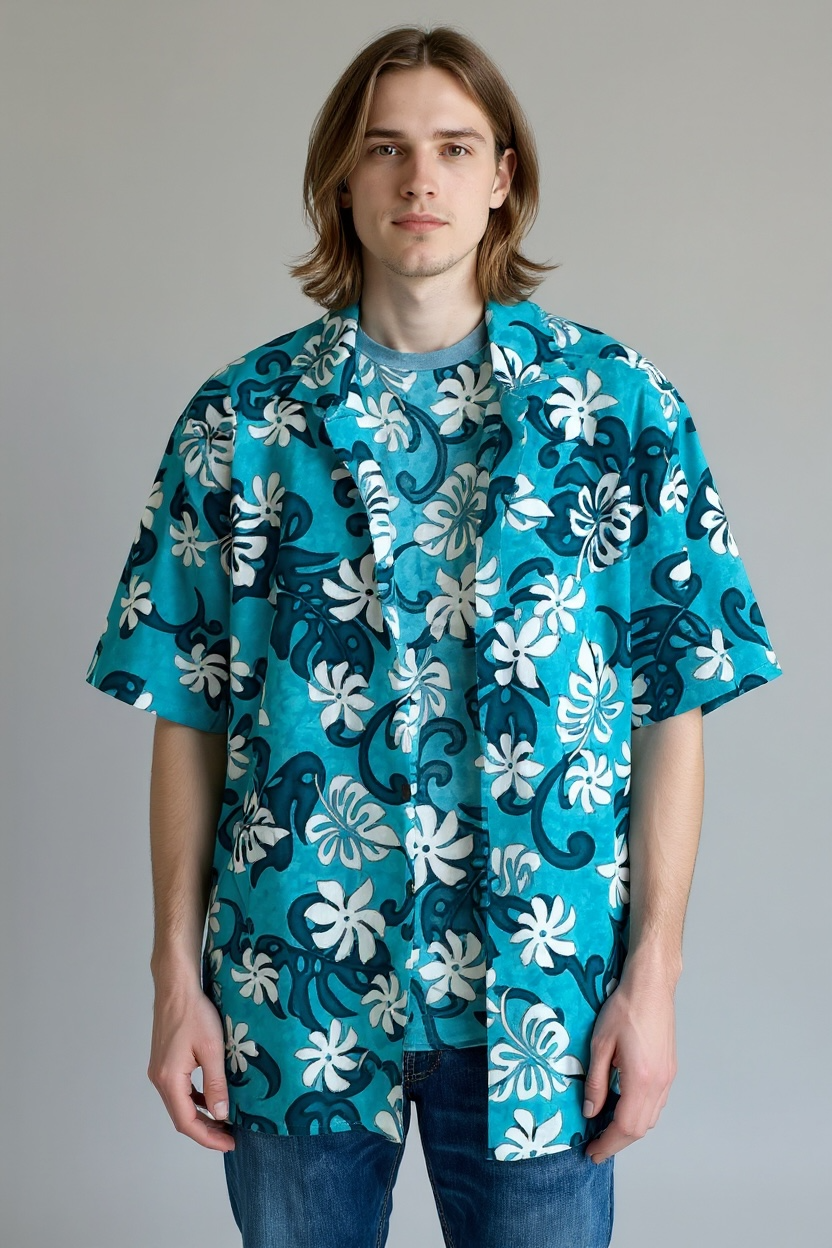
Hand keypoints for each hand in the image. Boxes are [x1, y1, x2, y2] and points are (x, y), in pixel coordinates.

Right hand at [147, 979, 234, 1151]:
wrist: (176, 987)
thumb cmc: (194, 1013)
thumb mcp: (212, 1049)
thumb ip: (216, 1084)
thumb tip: (221, 1115)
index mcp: (168, 1079)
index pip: (186, 1122)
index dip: (208, 1137)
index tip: (229, 1144)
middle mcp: (159, 1079)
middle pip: (181, 1117)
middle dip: (206, 1130)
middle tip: (231, 1137)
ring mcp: (159, 1071)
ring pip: (180, 1104)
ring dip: (201, 1116)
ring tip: (225, 1122)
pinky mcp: (164, 1062)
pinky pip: (180, 1089)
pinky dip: (196, 1099)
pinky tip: (213, 1098)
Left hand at [583, 966, 677, 1163]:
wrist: (651, 986)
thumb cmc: (624, 1008)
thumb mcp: (599, 1044)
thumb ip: (595, 1081)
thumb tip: (590, 1111)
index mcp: (642, 1079)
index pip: (625, 1126)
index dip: (607, 1143)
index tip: (592, 1152)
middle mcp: (659, 1084)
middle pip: (640, 1128)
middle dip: (617, 1141)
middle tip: (595, 1146)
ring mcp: (668, 1077)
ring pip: (650, 1117)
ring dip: (629, 1129)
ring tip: (605, 1129)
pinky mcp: (669, 1069)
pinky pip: (656, 1103)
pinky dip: (639, 1113)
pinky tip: (622, 1106)